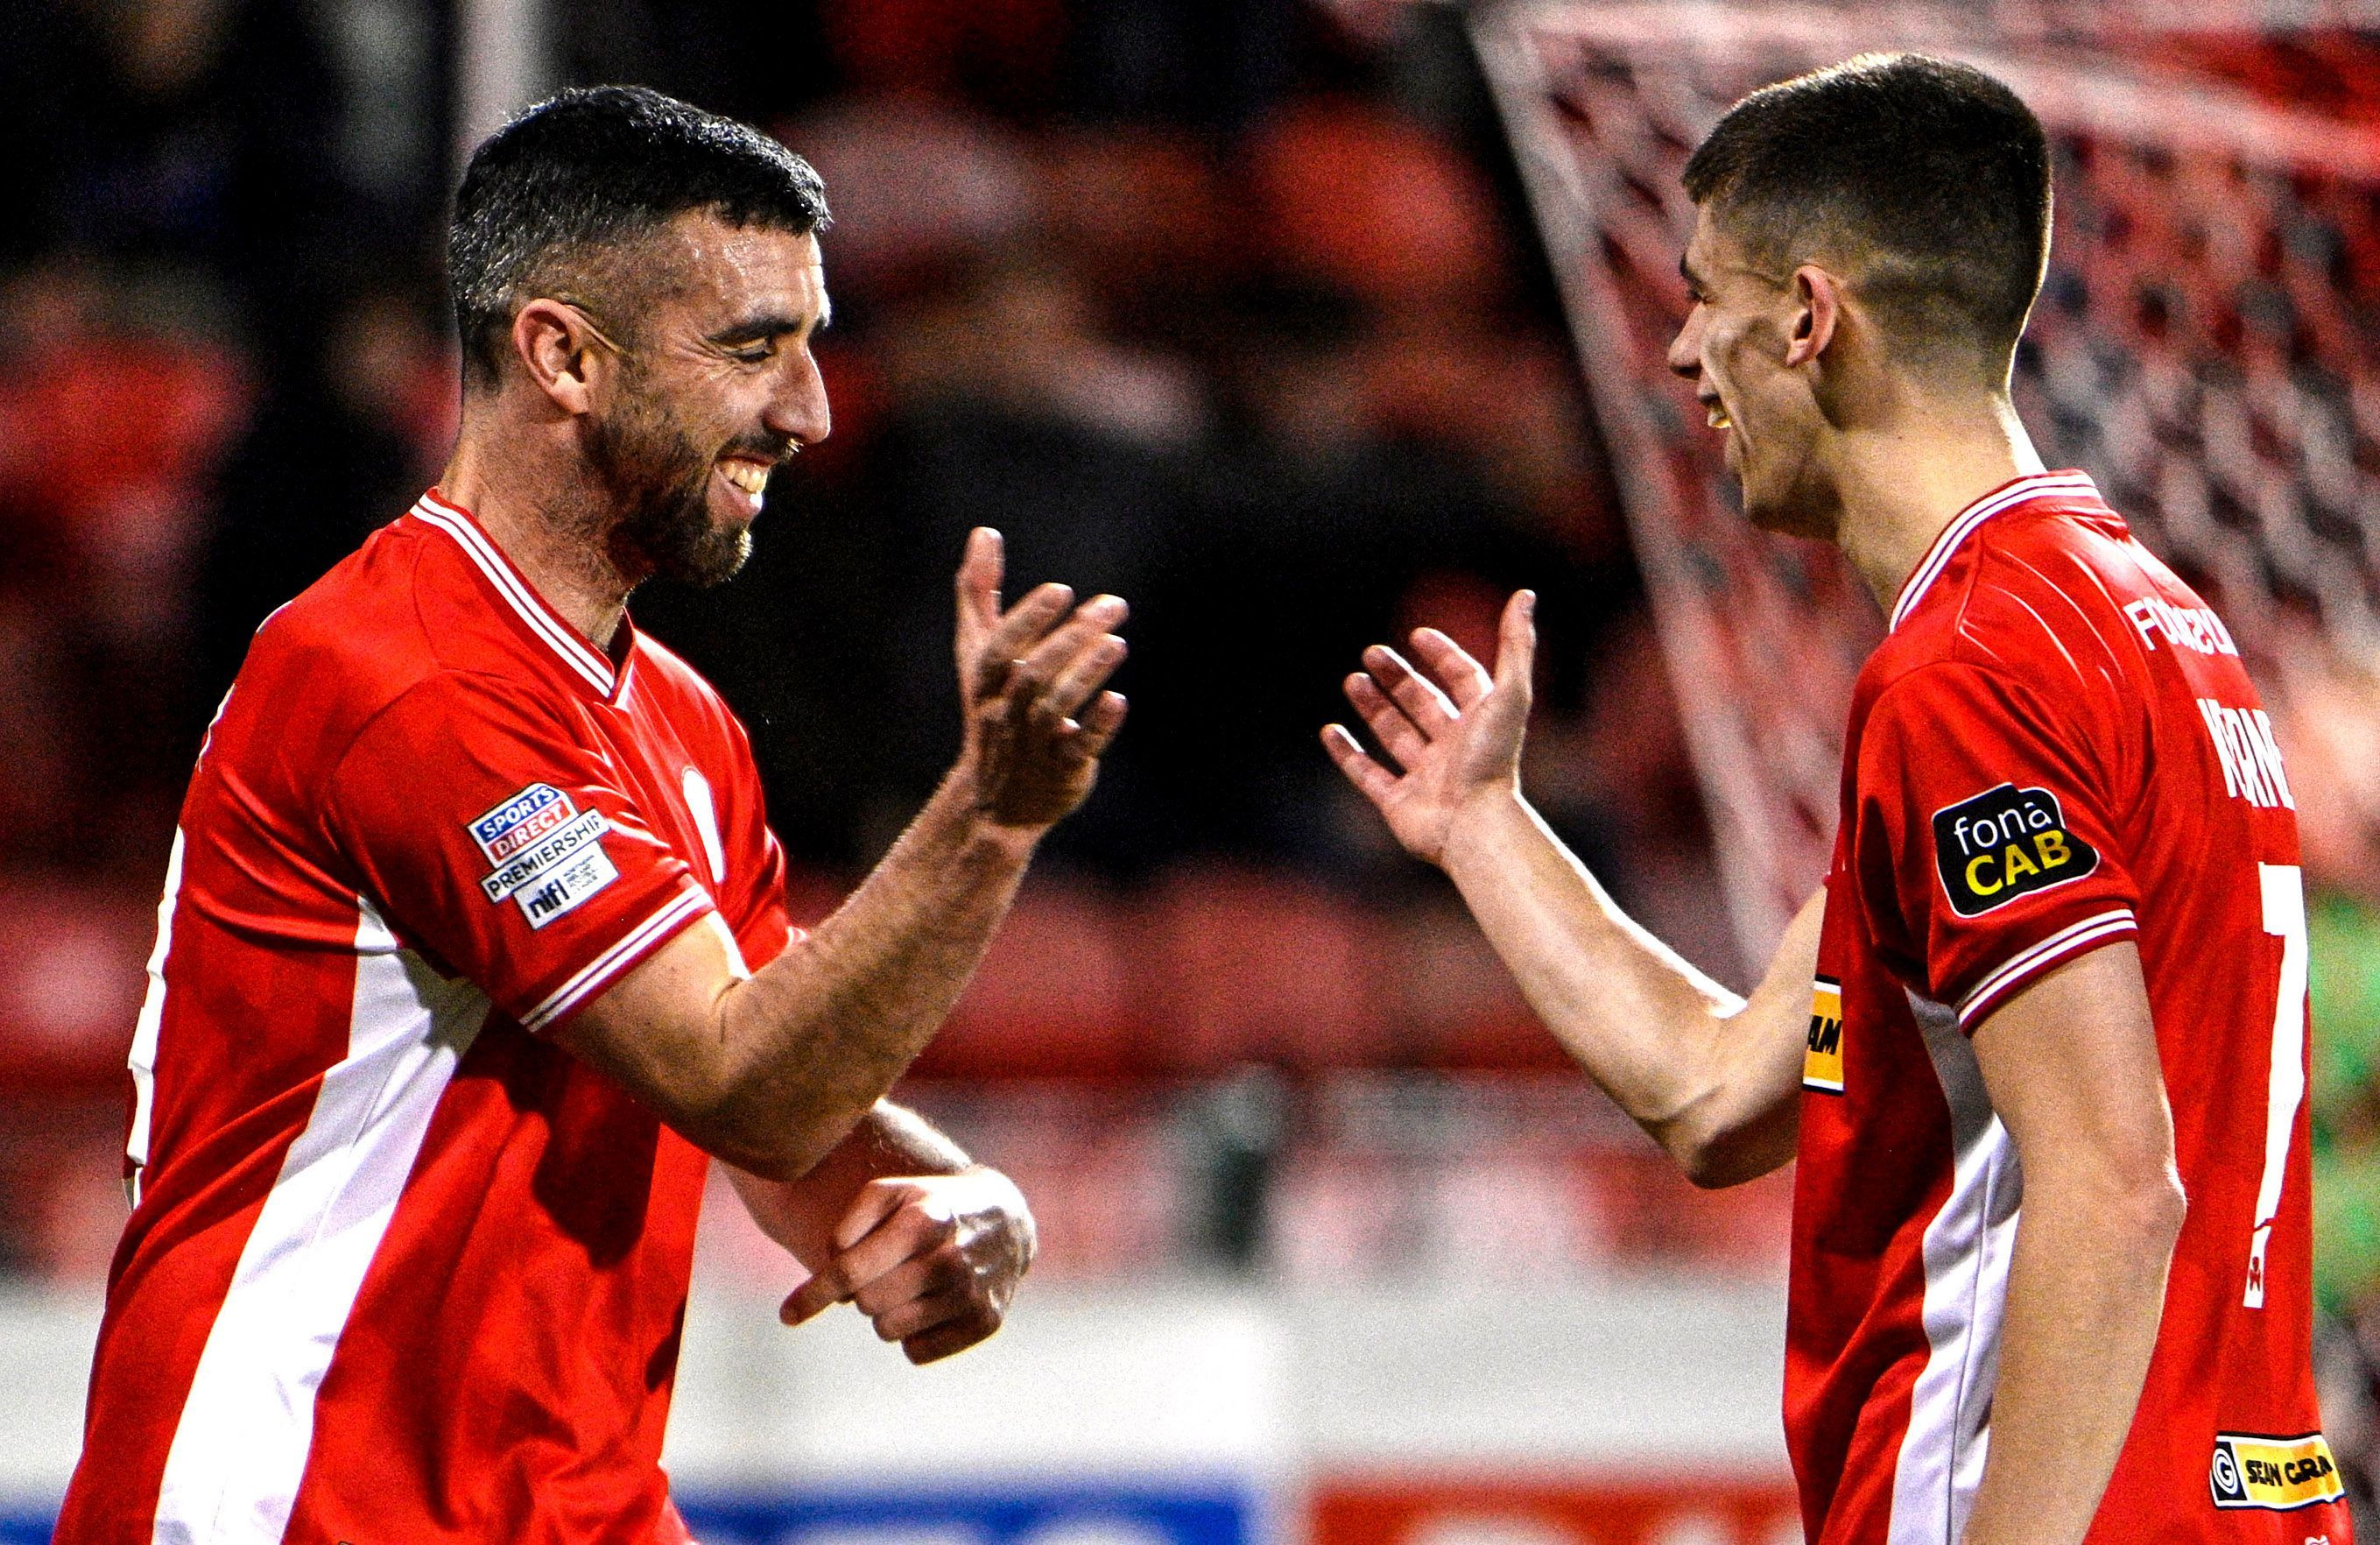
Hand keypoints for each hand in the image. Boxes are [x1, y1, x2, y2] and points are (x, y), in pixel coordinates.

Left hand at [777, 1168, 1035, 1364]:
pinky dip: (913, 1334)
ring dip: (887, 1312)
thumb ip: (848, 1225)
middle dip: (862, 1291)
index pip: (851, 1272)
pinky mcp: (986, 1323)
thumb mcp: (889, 1194)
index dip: (815, 1294)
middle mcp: (951, 1258)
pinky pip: (917, 1352)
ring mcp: (972, 1294)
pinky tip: (930, 1304)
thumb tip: (831, 1269)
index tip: (788, 1315)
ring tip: (908, 1285)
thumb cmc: (928, 1206)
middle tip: (882, 1270)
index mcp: (924, 1220)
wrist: (1002, 1220)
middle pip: (867, 1303)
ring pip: (889, 1331)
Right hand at [951, 528, 1128, 831]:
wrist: (999, 799)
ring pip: (1054, 709)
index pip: (1001, 648)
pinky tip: (1118, 701)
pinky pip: (1077, 748)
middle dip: (1071, 640)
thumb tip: (984, 532)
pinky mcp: (1061, 768)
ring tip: (1119, 642)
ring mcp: (1032, 742)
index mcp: (984, 680)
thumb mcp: (978, 652)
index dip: (1029, 620)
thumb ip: (979, 592)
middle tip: (1113, 605)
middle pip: (1032, 675)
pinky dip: (1097, 726)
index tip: (1062, 590)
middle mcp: (1004, 711)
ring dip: (1087, 674)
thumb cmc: (992, 708)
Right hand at [1322, 590, 1536, 867]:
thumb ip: (1516, 644)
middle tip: (1371, 654)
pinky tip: (1330, 730)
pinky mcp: (1399, 804)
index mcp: (1481, 724)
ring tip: (1352, 680)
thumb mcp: (1509, 693)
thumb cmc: (1493, 760)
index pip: (1463, 680)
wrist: (1474, 826)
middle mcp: (1454, 749)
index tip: (1419, 636)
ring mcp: (1425, 778)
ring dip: (1373, 707)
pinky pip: (1368, 775)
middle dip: (1398, 678)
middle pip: (1423, 704)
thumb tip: (1525, 594)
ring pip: (1394, 735)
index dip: (1443, 656)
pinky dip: (1347, 754)